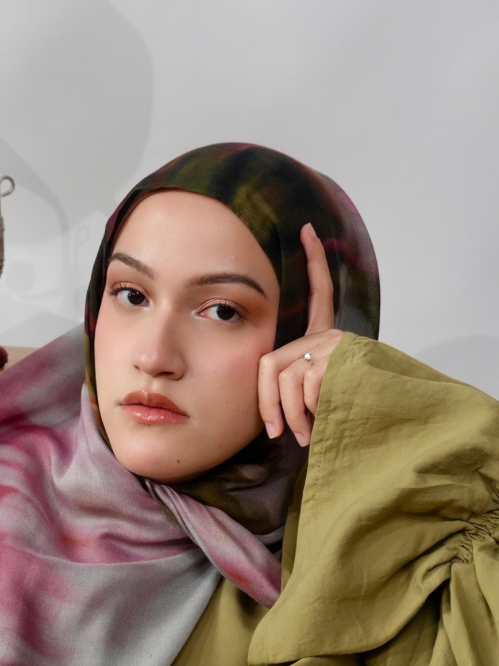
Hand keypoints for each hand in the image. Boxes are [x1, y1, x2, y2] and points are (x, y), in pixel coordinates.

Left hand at [257, 223, 342, 447]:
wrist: (397, 416)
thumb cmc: (352, 408)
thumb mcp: (323, 393)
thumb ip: (300, 385)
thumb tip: (272, 412)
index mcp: (328, 337)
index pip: (319, 293)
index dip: (313, 261)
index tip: (308, 231)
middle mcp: (332, 336)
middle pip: (272, 363)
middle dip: (268, 403)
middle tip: (275, 431)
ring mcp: (335, 346)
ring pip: (287, 381)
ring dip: (290, 415)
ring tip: (304, 434)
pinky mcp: (339, 358)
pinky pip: (305, 387)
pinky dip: (308, 413)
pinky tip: (321, 423)